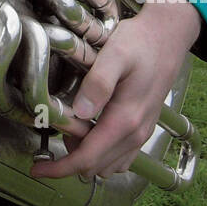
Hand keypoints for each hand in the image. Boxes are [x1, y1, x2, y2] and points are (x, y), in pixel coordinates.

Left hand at [30, 0, 201, 180]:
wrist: (169, 35)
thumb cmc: (140, 42)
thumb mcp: (115, 54)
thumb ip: (98, 84)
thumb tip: (80, 113)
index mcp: (125, 120)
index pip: (88, 159)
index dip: (60, 168)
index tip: (37, 170)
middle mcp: (136, 134)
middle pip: (95, 166)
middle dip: (69, 159)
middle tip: (53, 130)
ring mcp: (142, 134)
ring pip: (108, 165)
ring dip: (86, 156)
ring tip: (70, 127)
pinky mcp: (144, 128)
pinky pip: (121, 156)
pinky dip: (102, 153)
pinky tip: (90, 129)